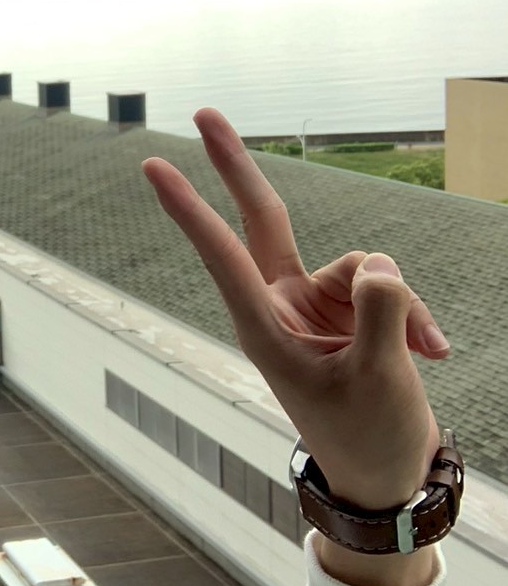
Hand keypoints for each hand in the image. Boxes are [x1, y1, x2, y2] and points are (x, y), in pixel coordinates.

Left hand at [143, 108, 446, 585]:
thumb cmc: (366, 435)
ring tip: (419, 354)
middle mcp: (280, 304)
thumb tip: (379, 262)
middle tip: (202, 111)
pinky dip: (414, 315)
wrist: (387, 474)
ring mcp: (316, 302)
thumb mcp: (377, 378)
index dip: (190, 208)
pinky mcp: (350, 307)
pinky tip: (433, 354)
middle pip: (261, 217)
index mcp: (261, 325)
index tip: (152, 166)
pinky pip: (387, 286)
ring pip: (363, 266)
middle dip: (235, 166)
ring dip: (401, 306)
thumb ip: (378, 314)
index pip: (221, 253)